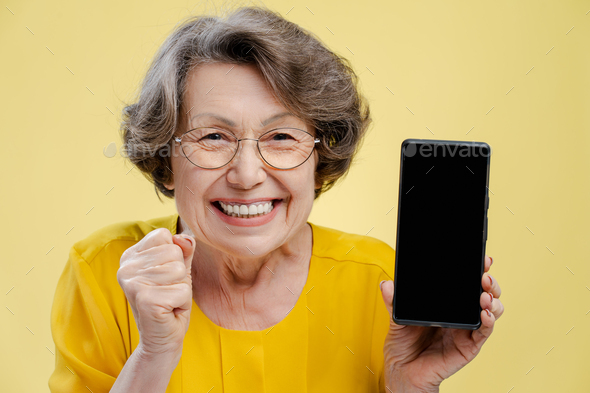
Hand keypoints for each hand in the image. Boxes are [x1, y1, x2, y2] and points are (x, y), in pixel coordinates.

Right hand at [117, 227, 195, 356]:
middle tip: (168, 291)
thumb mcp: (179, 270)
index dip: (174, 256)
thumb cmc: (170, 301)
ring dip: (181, 288)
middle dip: (179, 274)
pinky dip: (182, 302)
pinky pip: (182, 290)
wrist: (162, 338)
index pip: (163, 235)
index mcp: (130, 255)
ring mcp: (132, 283)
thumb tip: (186, 238)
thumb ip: (183, 250)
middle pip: (173, 252)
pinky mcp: (144, 300)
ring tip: (169, 300)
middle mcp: (125, 267)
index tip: (164, 276)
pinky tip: (169, 310)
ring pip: (179, 270)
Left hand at [379, 255, 503, 391]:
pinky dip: (489, 322)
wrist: (402, 371)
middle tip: (483, 275)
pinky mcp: (469, 345)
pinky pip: (484, 332)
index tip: (483, 260)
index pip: (466, 283)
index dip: (477, 270)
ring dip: (492, 300)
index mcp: (446, 303)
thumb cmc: (402, 344)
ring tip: (484, 296)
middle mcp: (460, 314)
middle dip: (489, 282)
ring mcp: (466, 329)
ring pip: (491, 310)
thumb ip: (393, 302)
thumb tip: (387, 284)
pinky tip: (485, 314)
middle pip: (484, 293)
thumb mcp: (396, 318)